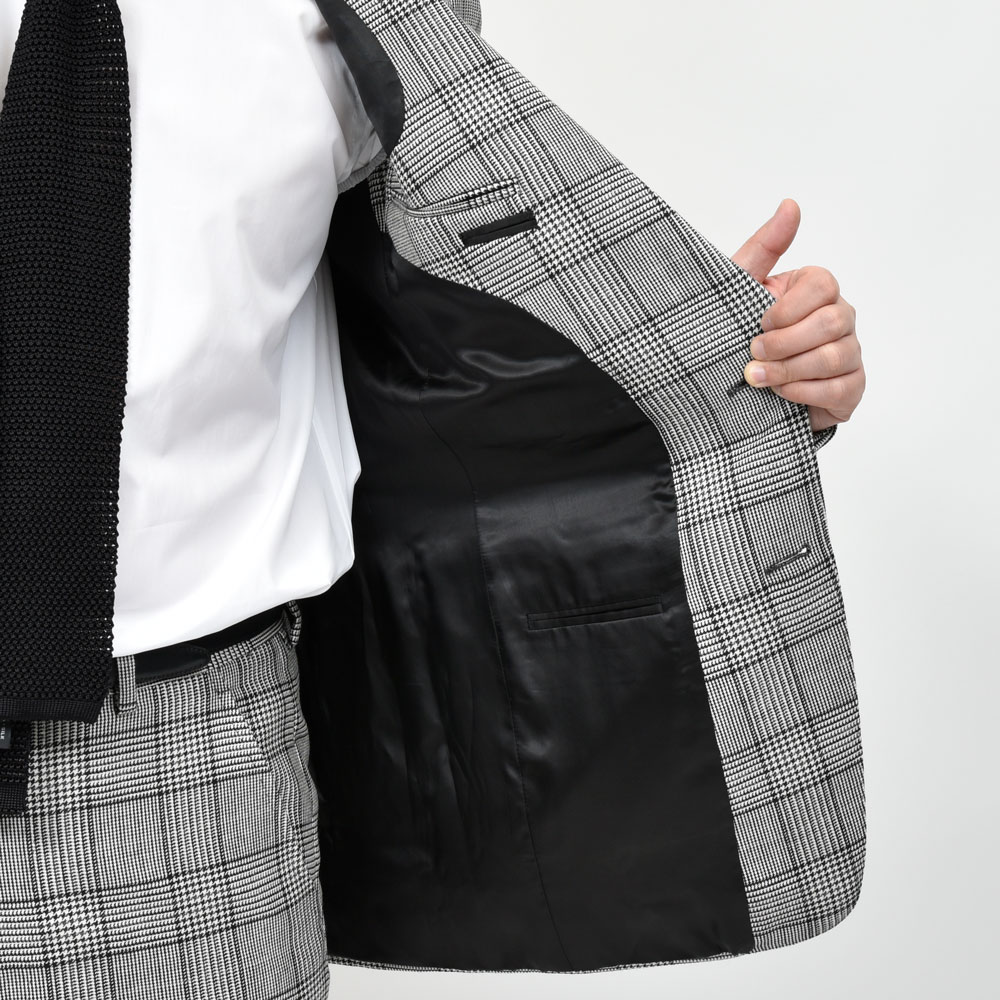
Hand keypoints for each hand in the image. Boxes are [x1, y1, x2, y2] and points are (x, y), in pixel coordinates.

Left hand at [731, 198, 864, 433]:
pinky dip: (804, 392)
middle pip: (832, 322)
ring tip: (757, 378)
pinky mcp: (850, 388)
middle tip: (753, 353)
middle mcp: (840, 317)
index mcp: (816, 290)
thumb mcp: (740, 289)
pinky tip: (780, 395)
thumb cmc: (740, 334)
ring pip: (834, 357)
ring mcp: (849, 353)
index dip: (789, 308)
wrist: (737, 390)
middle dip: (786, 342)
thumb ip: (764, 247)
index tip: (759, 322)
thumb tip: (790, 205)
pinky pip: (839, 388)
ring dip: (790, 370)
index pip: (823, 284)